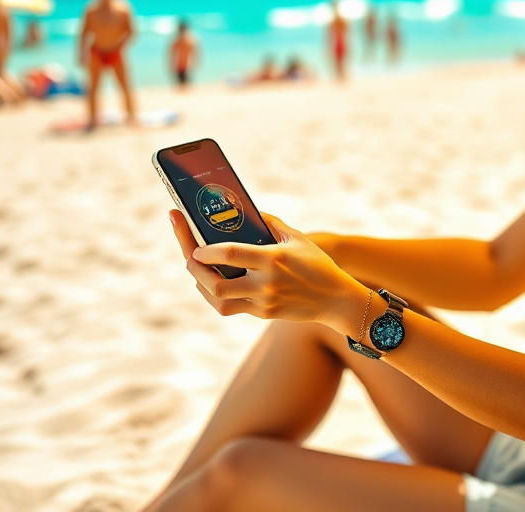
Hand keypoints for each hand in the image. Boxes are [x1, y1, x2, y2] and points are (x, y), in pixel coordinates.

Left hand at [168, 210, 364, 327]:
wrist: (336, 300)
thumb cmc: (317, 264)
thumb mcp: (297, 238)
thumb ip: (270, 223)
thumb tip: (247, 210)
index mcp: (273, 259)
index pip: (230, 254)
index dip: (206, 250)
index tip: (195, 242)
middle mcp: (265, 283)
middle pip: (215, 283)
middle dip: (194, 267)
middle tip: (188, 252)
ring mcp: (263, 302)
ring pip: (218, 300)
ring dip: (201, 284)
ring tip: (195, 267)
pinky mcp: (263, 314)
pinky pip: (230, 307)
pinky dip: (216, 294)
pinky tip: (211, 281)